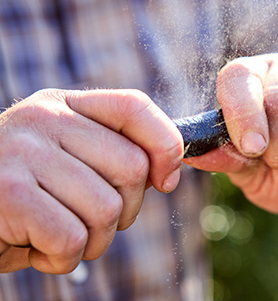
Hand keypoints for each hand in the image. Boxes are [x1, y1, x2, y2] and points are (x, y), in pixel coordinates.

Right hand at [0, 89, 182, 273]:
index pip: (134, 107)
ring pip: (107, 209)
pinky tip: (36, 248)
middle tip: (88, 221)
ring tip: (57, 235)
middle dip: (124, 211)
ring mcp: (22, 152)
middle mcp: (42, 118)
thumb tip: (173, 167)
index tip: (167, 180)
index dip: (166, 145)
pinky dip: (62, 258)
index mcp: (63, 105)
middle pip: (132, 167)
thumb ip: (111, 153)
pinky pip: (72, 237)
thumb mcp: (67, 162)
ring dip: (92, 240)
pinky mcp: (8, 192)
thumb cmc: (23, 199)